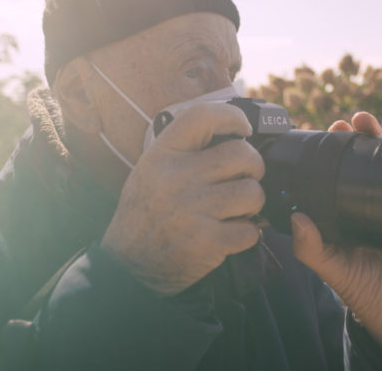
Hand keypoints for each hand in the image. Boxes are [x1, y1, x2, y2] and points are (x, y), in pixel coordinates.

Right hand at [100, 103, 265, 295]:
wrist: (128, 265)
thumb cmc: (148, 212)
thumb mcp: (153, 169)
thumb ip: (188, 149)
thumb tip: (239, 134)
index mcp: (162, 154)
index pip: (202, 116)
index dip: (232, 117)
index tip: (244, 130)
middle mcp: (176, 178)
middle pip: (243, 155)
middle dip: (253, 168)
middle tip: (243, 179)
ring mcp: (192, 210)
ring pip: (253, 192)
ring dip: (252, 203)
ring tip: (235, 210)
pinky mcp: (206, 242)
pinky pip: (251, 230)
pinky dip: (247, 234)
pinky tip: (229, 234)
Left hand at [291, 112, 381, 363]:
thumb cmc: (362, 290)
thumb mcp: (332, 268)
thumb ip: (311, 248)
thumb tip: (298, 216)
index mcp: (353, 206)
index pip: (347, 167)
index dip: (343, 146)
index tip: (337, 127)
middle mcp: (378, 200)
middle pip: (376, 157)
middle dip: (370, 134)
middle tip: (362, 120)